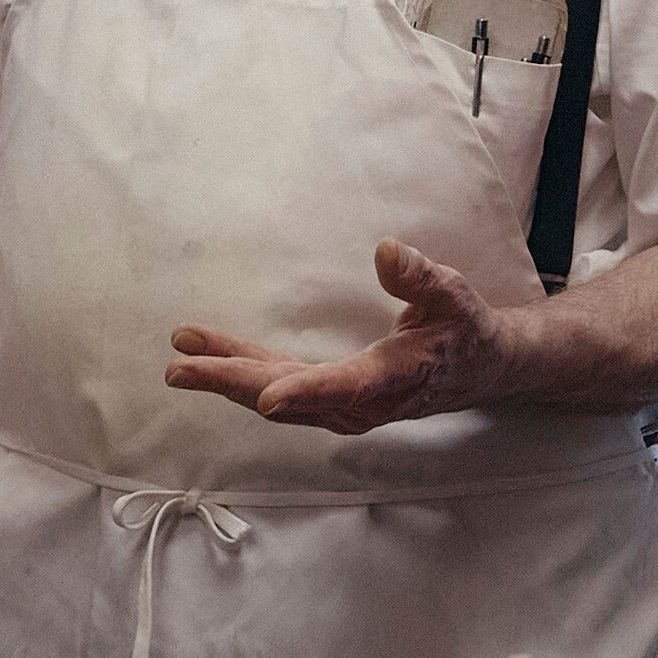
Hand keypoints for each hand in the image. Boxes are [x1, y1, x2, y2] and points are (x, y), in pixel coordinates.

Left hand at [161, 239, 529, 434]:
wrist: (478, 369)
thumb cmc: (464, 329)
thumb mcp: (453, 295)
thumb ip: (419, 277)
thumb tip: (386, 250)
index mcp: (394, 377)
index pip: (346, 387)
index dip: (307, 392)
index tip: (266, 397)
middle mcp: (362, 402)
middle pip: (289, 396)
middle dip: (231, 381)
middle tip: (179, 367)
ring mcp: (342, 407)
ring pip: (275, 395)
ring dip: (226, 377)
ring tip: (180, 353)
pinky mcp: (330, 400)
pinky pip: (279, 388)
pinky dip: (241, 373)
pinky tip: (210, 358)